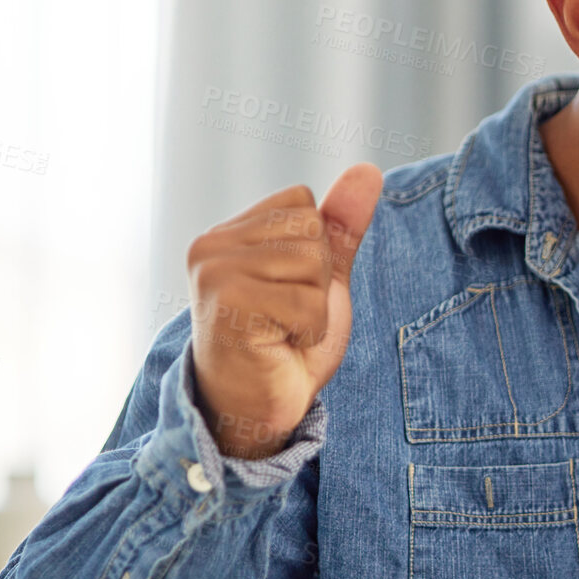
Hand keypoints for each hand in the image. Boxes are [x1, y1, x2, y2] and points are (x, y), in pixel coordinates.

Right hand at [186, 163, 382, 457]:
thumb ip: (340, 226)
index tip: (287, 292)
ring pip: (311, 262)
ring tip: (281, 331)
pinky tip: (279, 346)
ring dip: (313, 308)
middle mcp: (210, 246)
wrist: (260, 408)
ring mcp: (214, 274)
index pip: (302, 202)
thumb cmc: (286, 345)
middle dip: (317, 279)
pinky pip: (307, 301)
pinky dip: (308, 330)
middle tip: (286, 318)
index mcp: (228, 233)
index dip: (316, 251)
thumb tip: (369, 170)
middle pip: (309, 229)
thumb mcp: (323, 277)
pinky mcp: (227, 305)